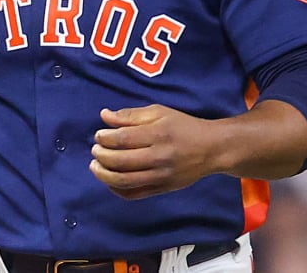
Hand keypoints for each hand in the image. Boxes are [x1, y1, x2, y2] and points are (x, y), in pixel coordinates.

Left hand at [89, 104, 219, 199]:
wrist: (210, 149)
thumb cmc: (183, 126)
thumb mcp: (159, 112)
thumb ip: (130, 115)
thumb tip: (104, 116)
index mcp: (158, 134)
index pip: (123, 139)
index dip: (104, 138)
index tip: (98, 135)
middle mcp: (159, 157)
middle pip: (120, 161)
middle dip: (101, 156)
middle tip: (95, 150)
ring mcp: (161, 176)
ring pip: (124, 181)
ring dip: (103, 175)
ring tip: (96, 166)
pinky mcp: (162, 189)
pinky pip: (134, 194)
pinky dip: (117, 189)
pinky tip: (110, 180)